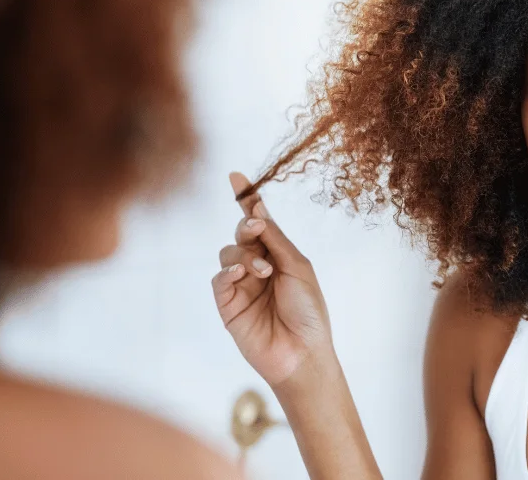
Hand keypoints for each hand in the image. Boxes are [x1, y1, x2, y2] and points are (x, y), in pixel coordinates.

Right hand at [212, 172, 333, 386]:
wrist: (303, 352)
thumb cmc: (309, 311)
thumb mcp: (297, 267)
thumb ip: (275, 239)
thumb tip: (258, 207)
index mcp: (279, 256)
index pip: (259, 223)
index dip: (246, 199)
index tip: (235, 176)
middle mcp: (258, 267)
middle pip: (241, 234)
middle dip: (247, 225)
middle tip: (257, 226)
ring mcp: (241, 286)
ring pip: (227, 254)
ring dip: (244, 256)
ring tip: (264, 271)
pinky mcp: (228, 305)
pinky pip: (218, 280)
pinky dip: (228, 273)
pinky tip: (241, 277)